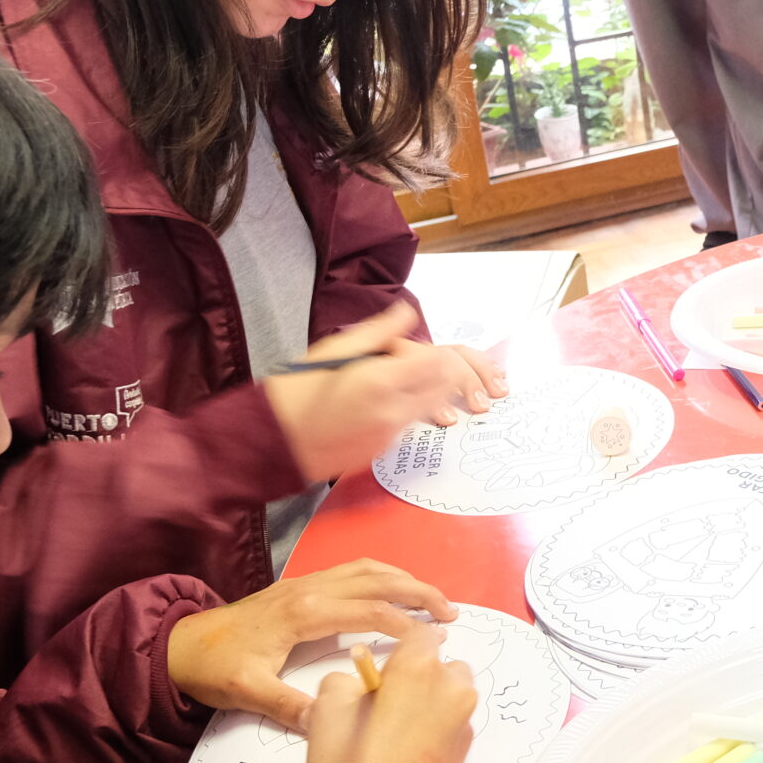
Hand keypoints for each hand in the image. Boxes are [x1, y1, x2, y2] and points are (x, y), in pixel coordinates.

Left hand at [166, 557, 455, 732]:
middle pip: (378, 580)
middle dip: (419, 592)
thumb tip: (331, 723)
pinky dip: (383, 576)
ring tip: (433, 599)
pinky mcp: (300, 587)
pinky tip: (393, 590)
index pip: (372, 611)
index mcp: (305, 613)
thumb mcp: (249, 692)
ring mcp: (305, 584)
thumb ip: (291, 707)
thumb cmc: (213, 668)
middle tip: (452, 613)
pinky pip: (352, 571)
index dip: (408, 625)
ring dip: (404, 579)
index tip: (435, 643)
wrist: (179, 645)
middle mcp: (310, 590)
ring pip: (367, 569)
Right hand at [261, 301, 508, 480]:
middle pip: (447, 389)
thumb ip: (380, 332)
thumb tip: (407, 311)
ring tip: (470, 398)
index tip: (467, 357)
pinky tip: (426, 409)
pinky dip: (422, 414)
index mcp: (381, 379)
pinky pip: (411, 426)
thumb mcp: (335, 350)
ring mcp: (388, 434)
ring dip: (450, 399)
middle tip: (492, 385)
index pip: (442, 364)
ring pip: (434, 409)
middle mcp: (391, 409)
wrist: (270, 442)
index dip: (461, 359)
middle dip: (468, 382)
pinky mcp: (380, 450)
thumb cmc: (295, 392)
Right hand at [304, 628, 476, 762]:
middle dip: (422, 677)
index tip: (384, 672)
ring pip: (453, 696)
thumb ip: (345, 681)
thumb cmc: (348, 760)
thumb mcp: (327, 708)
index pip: (421, 635)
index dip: (401, 652)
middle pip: (443, 666)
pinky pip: (454, 724)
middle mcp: (452, 688)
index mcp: (420, 668)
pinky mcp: (468, 751)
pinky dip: (438, 729)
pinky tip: (411, 752)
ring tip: (400, 732)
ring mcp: (464, 720)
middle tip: (389, 705)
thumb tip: (360, 683)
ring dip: (433, 702)